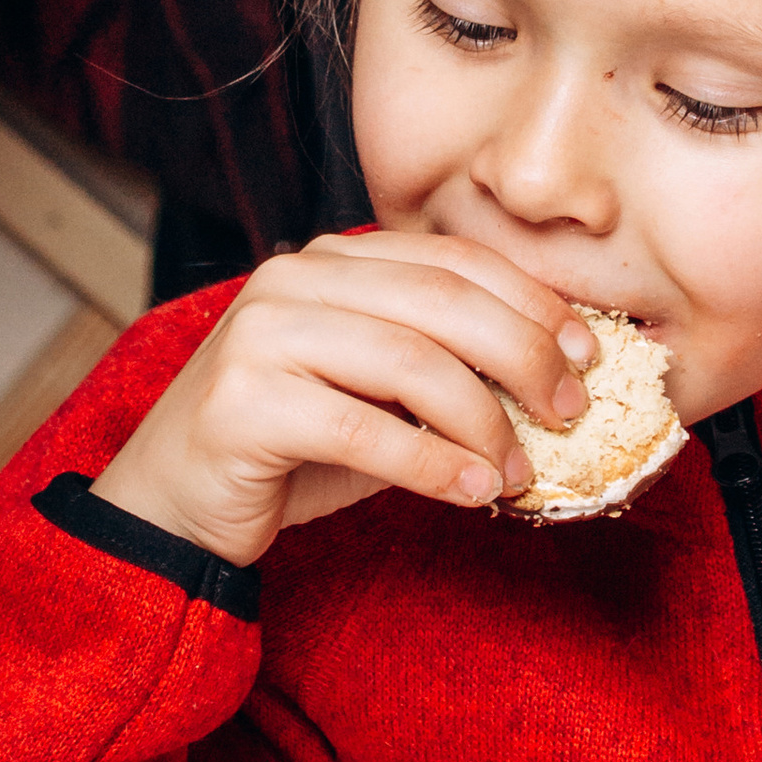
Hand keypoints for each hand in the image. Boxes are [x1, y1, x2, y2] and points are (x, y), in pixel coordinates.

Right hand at [92, 233, 597, 566]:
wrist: (173, 501)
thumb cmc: (288, 447)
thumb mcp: (375, 393)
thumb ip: (441, 368)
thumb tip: (556, 378)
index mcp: (330, 260)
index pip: (453, 260)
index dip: (531, 301)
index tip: (588, 351)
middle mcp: (292, 279)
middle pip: (443, 303)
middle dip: (524, 357)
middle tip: (570, 412)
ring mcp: (262, 336)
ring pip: (411, 363)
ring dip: (485, 423)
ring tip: (519, 471)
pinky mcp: (243, 404)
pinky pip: (367, 430)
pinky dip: (435, 465)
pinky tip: (474, 492)